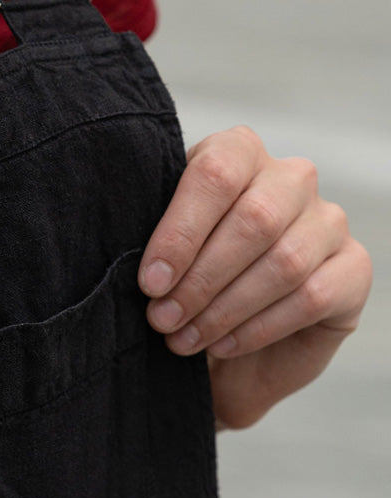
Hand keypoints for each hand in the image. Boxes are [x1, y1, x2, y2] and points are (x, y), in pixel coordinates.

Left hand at [138, 126, 371, 429]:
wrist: (228, 341)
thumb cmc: (185, 279)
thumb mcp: (162, 251)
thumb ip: (153, 239)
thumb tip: (143, 266)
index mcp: (237, 153)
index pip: (215, 172)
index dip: (180, 231)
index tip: (148, 282)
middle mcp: (291, 178)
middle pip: (252, 220)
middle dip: (198, 279)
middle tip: (160, 318)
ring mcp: (329, 220)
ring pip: (283, 262)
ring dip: (224, 308)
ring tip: (183, 338)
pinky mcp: (353, 268)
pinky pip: (312, 296)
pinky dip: (259, 327)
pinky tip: (223, 344)